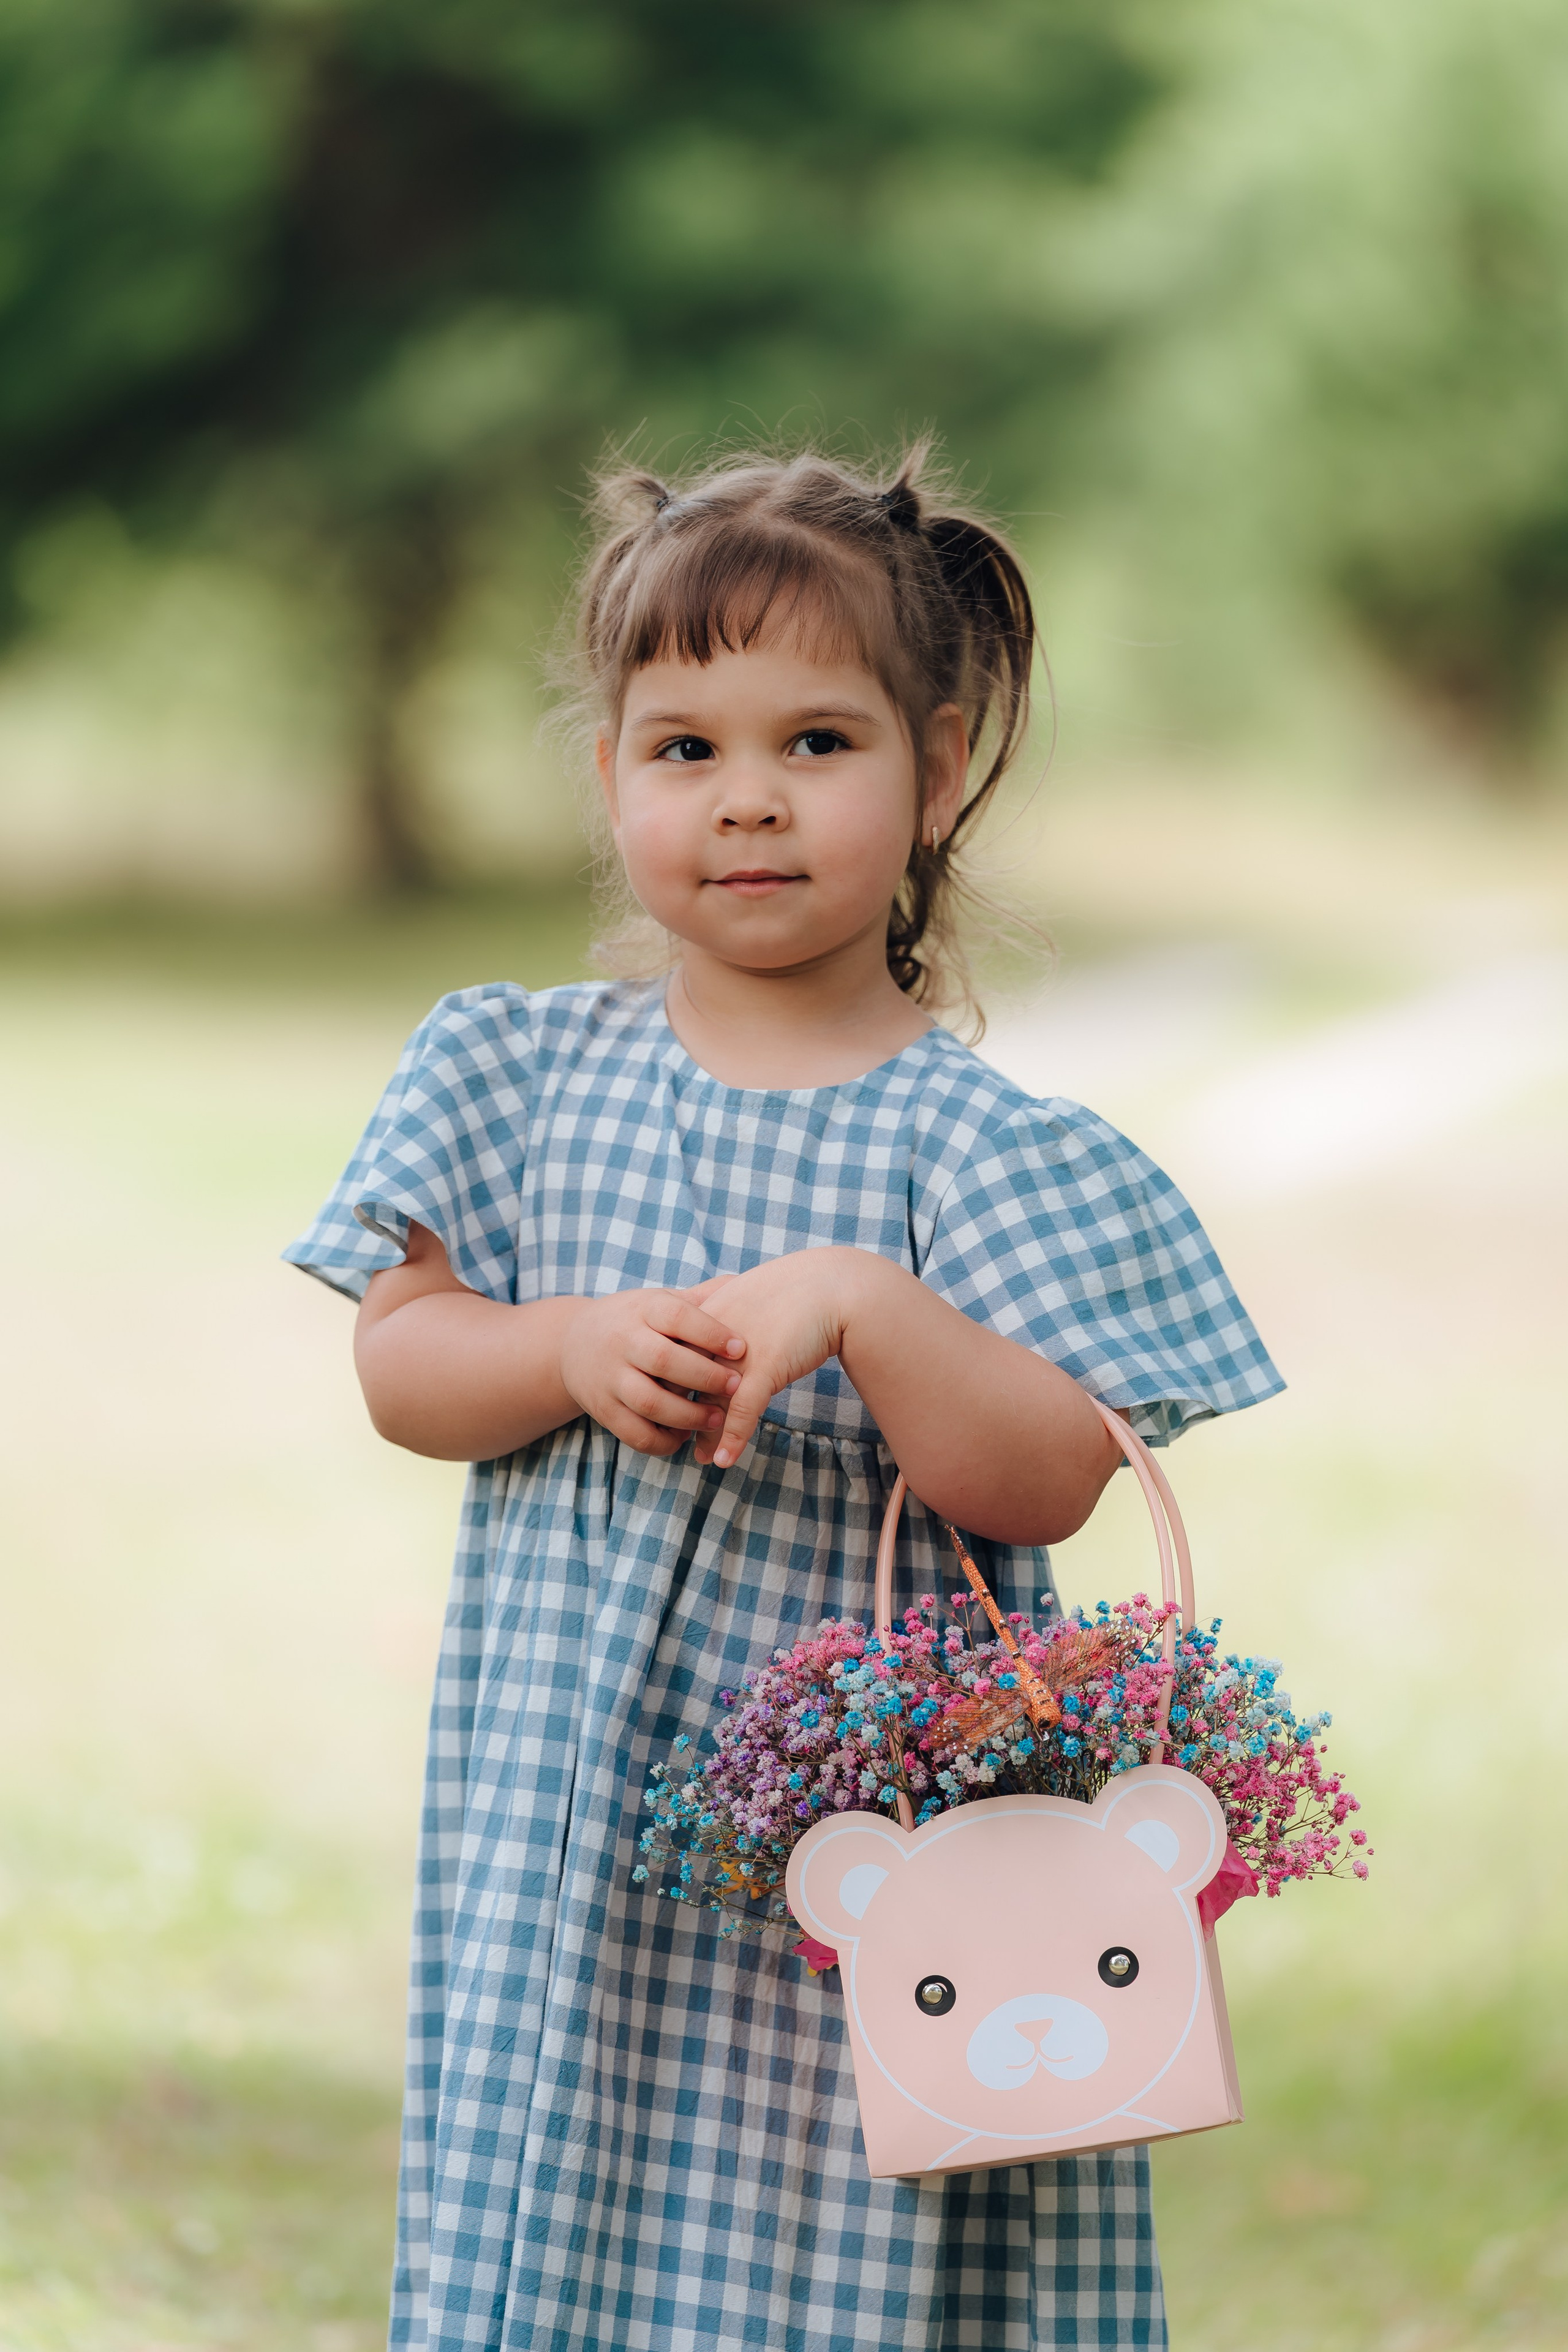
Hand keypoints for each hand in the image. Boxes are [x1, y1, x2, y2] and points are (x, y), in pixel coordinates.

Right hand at [559, 1287, 747, 1457]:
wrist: (571, 1342)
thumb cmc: (633, 1320)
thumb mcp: (659, 1301)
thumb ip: (700, 1297)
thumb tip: (744, 1282)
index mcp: (642, 1310)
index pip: (677, 1317)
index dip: (711, 1333)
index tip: (741, 1348)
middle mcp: (623, 1342)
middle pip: (664, 1361)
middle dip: (705, 1377)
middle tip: (736, 1386)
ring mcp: (610, 1378)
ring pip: (650, 1402)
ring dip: (688, 1416)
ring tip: (718, 1418)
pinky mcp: (603, 1409)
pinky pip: (635, 1433)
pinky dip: (663, 1441)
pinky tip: (685, 1435)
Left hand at [685, 1248, 878, 1466]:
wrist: (832, 1288)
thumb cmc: (790, 1293)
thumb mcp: (743, 1298)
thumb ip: (718, 1316)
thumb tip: (705, 1337)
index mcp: (703, 1316)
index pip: (668, 1355)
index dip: (663, 1382)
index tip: (665, 1403)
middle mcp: (712, 1336)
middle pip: (680, 1382)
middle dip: (675, 1412)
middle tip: (675, 1436)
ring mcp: (737, 1355)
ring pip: (708, 1402)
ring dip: (703, 1434)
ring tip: (699, 1457)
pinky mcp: (764, 1368)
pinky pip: (741, 1412)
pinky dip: (731, 1439)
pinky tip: (723, 1460)